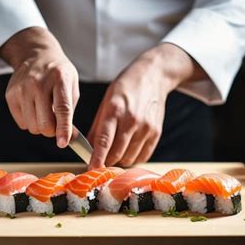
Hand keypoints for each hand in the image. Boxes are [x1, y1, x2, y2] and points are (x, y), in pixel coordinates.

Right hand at [0, 27, 79, 147]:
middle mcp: (38, 82)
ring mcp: (22, 88)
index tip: (63, 143)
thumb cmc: (58, 74)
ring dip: (40, 126)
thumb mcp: (72, 86)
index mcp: (59, 78)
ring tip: (44, 112)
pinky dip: (29, 122)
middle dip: (52, 131)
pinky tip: (33, 108)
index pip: (62, 108)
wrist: (36, 55)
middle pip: (45, 123)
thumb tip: (70, 138)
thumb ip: (70, 112)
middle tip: (56, 125)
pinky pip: (21, 123)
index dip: (63, 128)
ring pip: (32, 126)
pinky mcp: (10, 94)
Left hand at [88, 43, 204, 168]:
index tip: (91, 169)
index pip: (103, 141)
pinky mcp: (156, 132)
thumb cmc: (125, 88)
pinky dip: (133, 157)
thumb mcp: (106, 102)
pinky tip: (128, 149)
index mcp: (114, 110)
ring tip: (115, 151)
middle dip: (106, 161)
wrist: (153, 76)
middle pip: (116, 153)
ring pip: (129, 157)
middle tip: (100, 161)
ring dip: (119, 160)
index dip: (97, 158)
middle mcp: (131, 120)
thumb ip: (97, 126)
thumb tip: (88, 149)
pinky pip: (143, 156)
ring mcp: (146, 127)